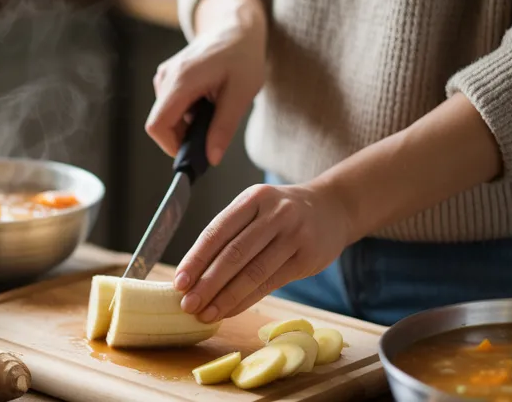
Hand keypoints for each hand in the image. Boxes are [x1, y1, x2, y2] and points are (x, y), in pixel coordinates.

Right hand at [145, 0, 266, 162]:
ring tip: (214, 111)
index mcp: (182, 80)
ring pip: (165, 115)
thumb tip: (211, 158)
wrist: (235, 27)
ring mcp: (165, 75)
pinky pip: (169, 104)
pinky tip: (207, 101)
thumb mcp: (242, 94)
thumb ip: (224, 127)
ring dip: (186, 124)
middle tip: (212, 135)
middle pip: (160, 122)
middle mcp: (167, 77)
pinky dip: (186, 112)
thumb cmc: (242, 56)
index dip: (170, 146)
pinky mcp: (167, 75)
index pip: (157, 125)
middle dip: (183, 136)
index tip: (193, 154)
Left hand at [172, 183, 356, 322]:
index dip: (196, 259)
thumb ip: (229, 233)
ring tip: (205, 314)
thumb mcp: (256, 207)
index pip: (217, 232)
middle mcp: (274, 214)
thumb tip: (193, 272)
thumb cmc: (282, 213)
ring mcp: (294, 236)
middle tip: (187, 304)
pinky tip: (229, 311)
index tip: (179, 282)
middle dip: (207, 283)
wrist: (332, 209)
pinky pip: (270, 284)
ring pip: (253, 272)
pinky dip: (246, 300)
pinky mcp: (307, 258)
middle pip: (234, 254)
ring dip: (225, 297)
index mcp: (253, 199)